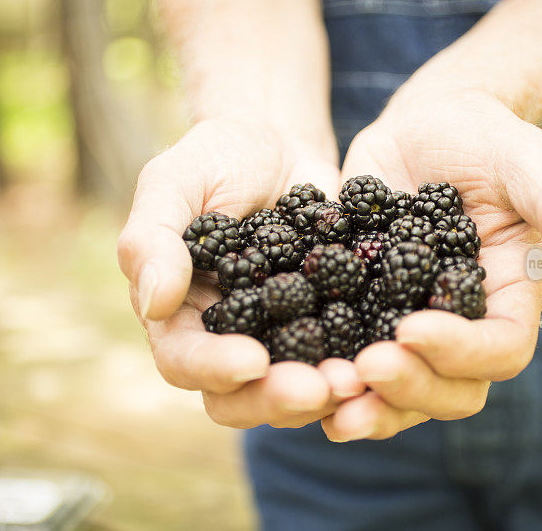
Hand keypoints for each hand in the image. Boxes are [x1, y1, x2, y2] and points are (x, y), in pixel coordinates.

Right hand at [117, 119, 364, 428]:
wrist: (277, 143)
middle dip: (277, 398)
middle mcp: (230, 337)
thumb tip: (154, 303)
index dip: (214, 369)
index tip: (252, 361)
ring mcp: (282, 335)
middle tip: (319, 388)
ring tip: (358, 379)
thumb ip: (152, 238)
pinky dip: (362, 360)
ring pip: (295, 387)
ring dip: (325, 391)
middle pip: (242, 395)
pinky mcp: (329, 321)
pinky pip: (343, 352)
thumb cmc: (214, 159)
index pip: (185, 360)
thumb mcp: (174, 184)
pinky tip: (389, 354)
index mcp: (181, 315)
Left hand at [322, 90, 541, 441]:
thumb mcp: (518, 158)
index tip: (411, 328)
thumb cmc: (480, 138)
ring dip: (366, 405)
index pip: (501, 348)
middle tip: (363, 370)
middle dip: (409, 388)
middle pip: (452, 389)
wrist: (423, 132)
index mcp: (508, 299)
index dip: (461, 351)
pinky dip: (328, 380)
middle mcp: (463, 327)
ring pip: (401, 393)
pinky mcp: (365, 319)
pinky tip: (294, 377)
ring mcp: (411, 329)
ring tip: (324, 395)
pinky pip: (352, 364)